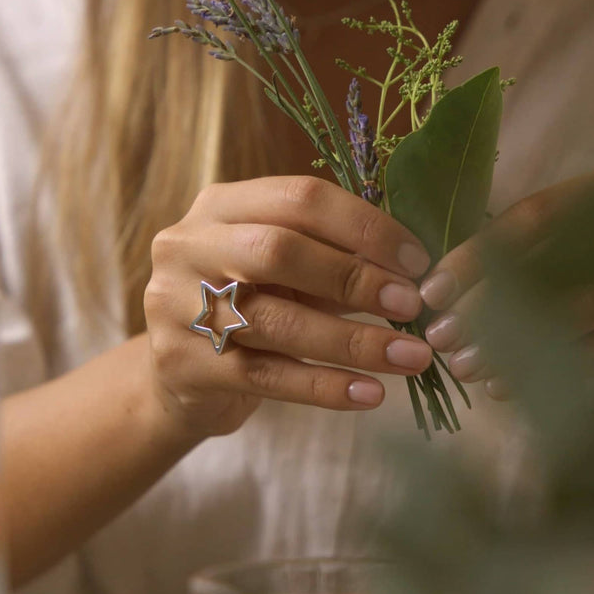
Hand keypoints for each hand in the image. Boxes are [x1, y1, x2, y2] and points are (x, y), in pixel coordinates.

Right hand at [144, 175, 433, 441]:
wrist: (179, 378)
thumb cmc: (250, 307)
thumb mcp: (285, 272)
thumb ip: (336, 259)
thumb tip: (416, 268)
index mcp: (221, 205)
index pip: (300, 198)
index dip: (365, 227)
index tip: (418, 261)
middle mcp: (189, 246)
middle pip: (279, 251)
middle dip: (356, 277)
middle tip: (413, 305)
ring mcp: (176, 305)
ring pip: (275, 321)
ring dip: (354, 340)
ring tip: (412, 357)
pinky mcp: (182, 365)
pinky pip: (266, 376)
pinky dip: (325, 386)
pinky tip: (371, 394)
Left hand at [418, 163, 593, 399]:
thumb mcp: (556, 245)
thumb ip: (507, 255)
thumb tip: (434, 294)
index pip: (537, 218)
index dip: (478, 257)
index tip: (431, 292)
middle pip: (567, 264)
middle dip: (494, 305)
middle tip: (442, 338)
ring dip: (523, 343)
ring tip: (467, 367)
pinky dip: (559, 373)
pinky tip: (507, 388)